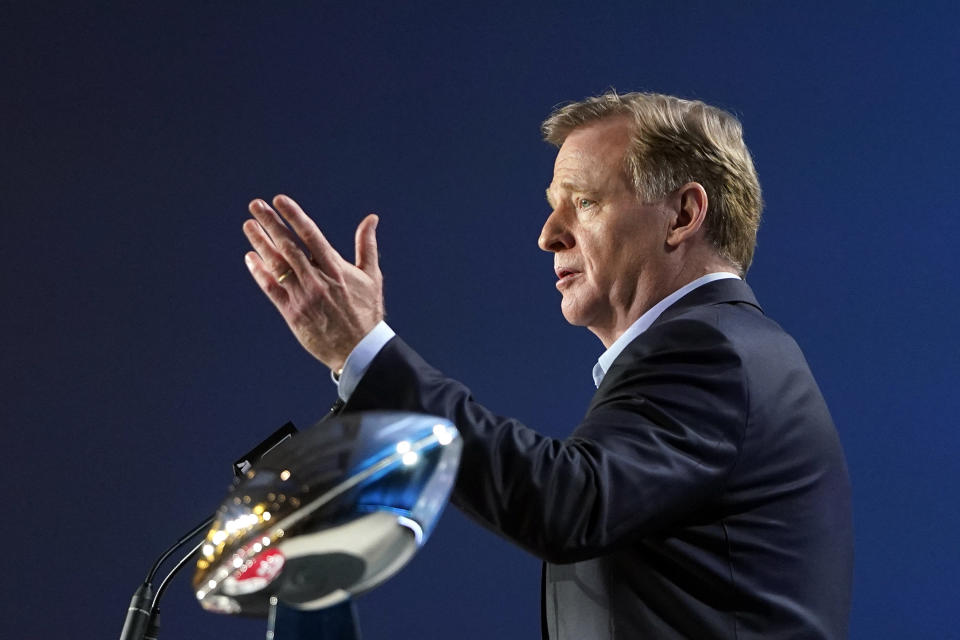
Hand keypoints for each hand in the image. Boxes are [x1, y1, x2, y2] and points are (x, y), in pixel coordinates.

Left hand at [242, 194, 383, 370]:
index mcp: (336, 268)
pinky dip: (259, 273)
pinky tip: (250, 258)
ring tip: (249, 225)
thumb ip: (367, 245)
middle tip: (256, 205)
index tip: (280, 200)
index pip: (310, 235)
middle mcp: (317, 279)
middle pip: (289, 245)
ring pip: (277, 264)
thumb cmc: (366, 312)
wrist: (358, 349)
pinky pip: (271, 289)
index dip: (294, 216)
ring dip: (261, 243)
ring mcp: (303, 296)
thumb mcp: (372, 277)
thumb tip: (371, 219)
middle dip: (271, 223)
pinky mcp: (292, 312)